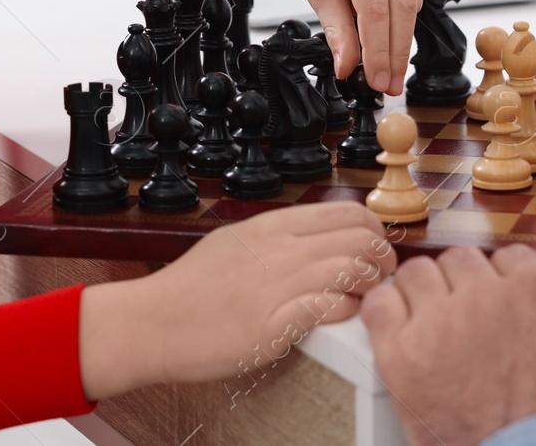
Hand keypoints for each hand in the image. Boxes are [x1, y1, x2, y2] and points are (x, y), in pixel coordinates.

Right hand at [78, 202, 395, 398]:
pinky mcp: (272, 324)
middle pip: (360, 237)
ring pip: (352, 268)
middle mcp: (278, 249)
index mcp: (271, 226)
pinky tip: (342, 315)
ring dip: (370, 284)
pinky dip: (347, 311)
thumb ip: (278, 238)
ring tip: (366, 297)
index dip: (375, 230)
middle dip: (383, 257)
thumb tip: (319, 238)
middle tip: (382, 275)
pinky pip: (330, 307)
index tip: (377, 248)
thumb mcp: (235, 242)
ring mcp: (276, 284)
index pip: (347, 211)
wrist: (152, 322)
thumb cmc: (191, 288)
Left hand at [243, 0, 426, 95]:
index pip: (376, 8)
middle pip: (402, 6)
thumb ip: (336, 25)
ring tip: (390, 67)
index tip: (376, 81)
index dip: (378, 51)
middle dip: (396, 51)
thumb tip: (349, 67)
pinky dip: (403, 10)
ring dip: (402, 35)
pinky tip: (390, 33)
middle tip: (389, 84)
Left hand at [361, 246, 535, 444]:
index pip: (507, 257)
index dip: (504, 285)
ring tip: (433, 324)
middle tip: (469, 321)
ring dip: (425, 293)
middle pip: (461, 260)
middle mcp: (485, 294)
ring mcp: (439, 322)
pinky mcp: (401, 354)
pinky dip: (386, 312)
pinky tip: (400, 329)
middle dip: (465, 286)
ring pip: (417, 273)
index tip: (499, 308)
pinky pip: (379, 304)